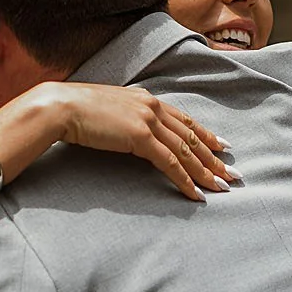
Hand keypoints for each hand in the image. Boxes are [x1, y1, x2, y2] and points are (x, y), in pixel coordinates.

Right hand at [35, 83, 235, 201]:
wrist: (59, 106)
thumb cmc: (71, 110)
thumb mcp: (103, 110)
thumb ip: (120, 117)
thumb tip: (122, 130)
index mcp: (144, 98)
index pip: (182, 119)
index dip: (204, 134)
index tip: (221, 146)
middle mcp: (151, 106)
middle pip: (191, 136)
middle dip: (214, 157)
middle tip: (232, 173)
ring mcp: (148, 121)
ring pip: (186, 151)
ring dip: (206, 171)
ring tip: (221, 187)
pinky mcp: (140, 138)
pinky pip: (170, 163)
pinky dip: (185, 179)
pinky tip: (196, 193)